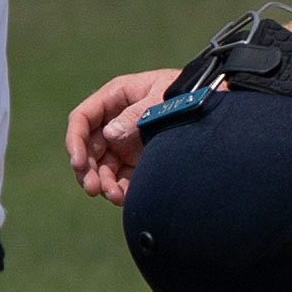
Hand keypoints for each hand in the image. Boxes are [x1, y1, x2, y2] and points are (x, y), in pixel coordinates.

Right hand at [69, 67, 179, 199]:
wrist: (215, 105)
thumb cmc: (188, 92)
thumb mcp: (162, 98)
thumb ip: (136, 115)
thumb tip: (110, 134)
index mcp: (115, 98)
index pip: (83, 119)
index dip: (75, 141)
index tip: (78, 163)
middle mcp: (115, 121)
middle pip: (89, 147)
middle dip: (87, 170)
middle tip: (93, 189)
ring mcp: (126, 141)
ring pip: (103, 166)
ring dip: (104, 183)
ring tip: (115, 197)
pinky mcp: (139, 159)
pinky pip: (122, 177)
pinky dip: (121, 188)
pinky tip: (126, 199)